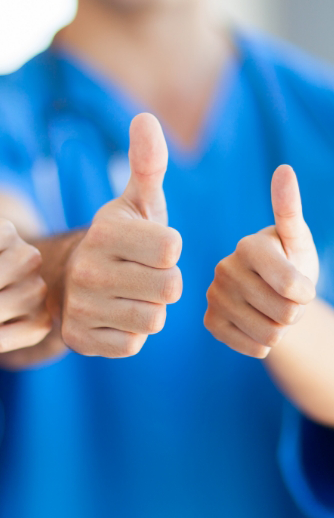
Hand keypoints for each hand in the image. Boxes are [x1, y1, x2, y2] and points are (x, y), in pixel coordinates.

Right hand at [61, 113, 182, 357]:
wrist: (73, 280)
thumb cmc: (121, 238)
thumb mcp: (136, 201)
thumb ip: (147, 163)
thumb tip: (145, 117)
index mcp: (105, 230)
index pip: (172, 248)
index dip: (169, 249)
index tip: (149, 246)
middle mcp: (87, 268)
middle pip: (169, 287)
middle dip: (164, 282)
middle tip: (142, 273)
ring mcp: (80, 306)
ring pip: (153, 319)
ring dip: (150, 309)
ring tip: (129, 294)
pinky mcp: (79, 339)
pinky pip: (133, 344)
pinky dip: (130, 333)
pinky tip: (114, 315)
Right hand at [204, 165, 317, 357]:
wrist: (272, 294)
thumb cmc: (291, 261)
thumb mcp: (298, 240)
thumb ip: (290, 209)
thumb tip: (284, 170)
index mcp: (248, 246)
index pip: (293, 287)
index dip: (306, 293)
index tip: (301, 284)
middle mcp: (224, 269)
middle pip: (284, 314)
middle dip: (295, 312)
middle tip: (286, 299)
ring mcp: (214, 297)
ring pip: (269, 335)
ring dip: (281, 329)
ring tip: (272, 310)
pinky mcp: (211, 322)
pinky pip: (252, 347)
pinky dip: (263, 342)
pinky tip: (257, 324)